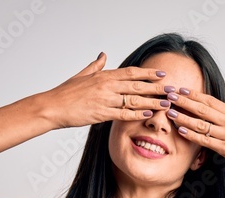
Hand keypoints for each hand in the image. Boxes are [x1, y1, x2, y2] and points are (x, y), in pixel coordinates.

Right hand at [39, 52, 173, 129]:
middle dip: (156, 87)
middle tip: (172, 88)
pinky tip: (149, 113)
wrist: (52, 106)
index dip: (148, 73)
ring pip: (134, 100)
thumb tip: (103, 55)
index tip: (161, 74)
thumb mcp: (81, 75)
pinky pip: (124, 114)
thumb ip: (95, 66)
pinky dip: (138, 113)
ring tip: (166, 102)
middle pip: (137, 86)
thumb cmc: (65, 92)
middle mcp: (107, 86)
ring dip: (152, 101)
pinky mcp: (101, 114)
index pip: (131, 73)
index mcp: (103, 76)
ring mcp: (105, 100)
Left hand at [167, 84, 224, 178]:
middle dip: (184, 101)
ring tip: (170, 112)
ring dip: (184, 117)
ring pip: (201, 124)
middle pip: (202, 109)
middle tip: (169, 95)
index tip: (182, 90)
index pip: (211, 101)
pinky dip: (193, 135)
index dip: (195, 94)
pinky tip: (182, 131)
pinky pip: (206, 141)